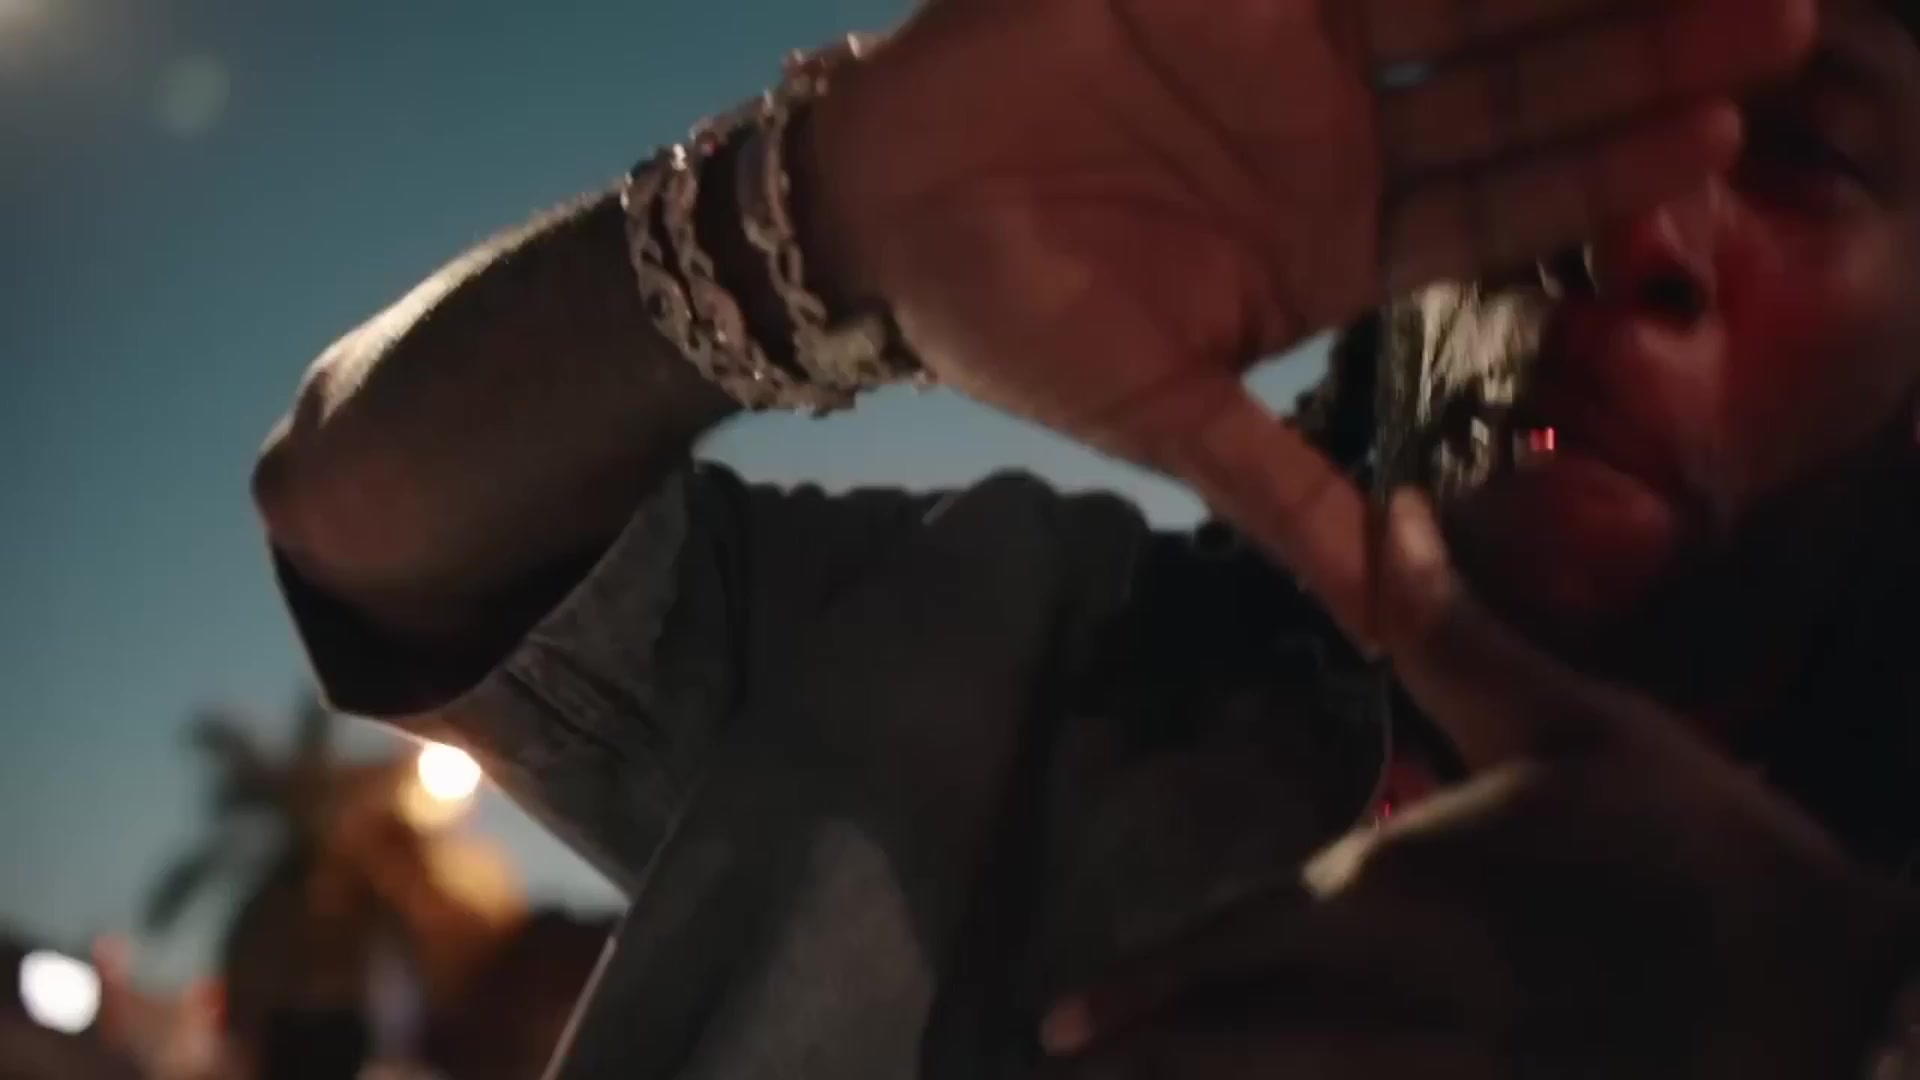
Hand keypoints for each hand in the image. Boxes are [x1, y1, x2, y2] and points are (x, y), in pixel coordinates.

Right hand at [805, 0, 1813, 635]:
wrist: (883, 205)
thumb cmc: (1013, 317)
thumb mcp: (1160, 419)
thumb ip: (1282, 496)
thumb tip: (1387, 623)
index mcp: (1338, 248)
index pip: (1497, 206)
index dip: (1600, 175)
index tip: (1710, 145)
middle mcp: (1342, 144)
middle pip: (1513, 90)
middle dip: (1635, 58)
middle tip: (1767, 25)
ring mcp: (1297, 50)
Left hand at [1035, 494, 1918, 1078]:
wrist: (1831, 991)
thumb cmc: (1695, 846)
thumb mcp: (1574, 722)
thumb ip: (1454, 630)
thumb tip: (1389, 509)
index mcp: (1400, 895)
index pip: (1232, 949)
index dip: (1141, 989)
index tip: (1059, 1017)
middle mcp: (1404, 1004)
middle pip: (1243, 1049)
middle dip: (1153, 1061)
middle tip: (1066, 1073)